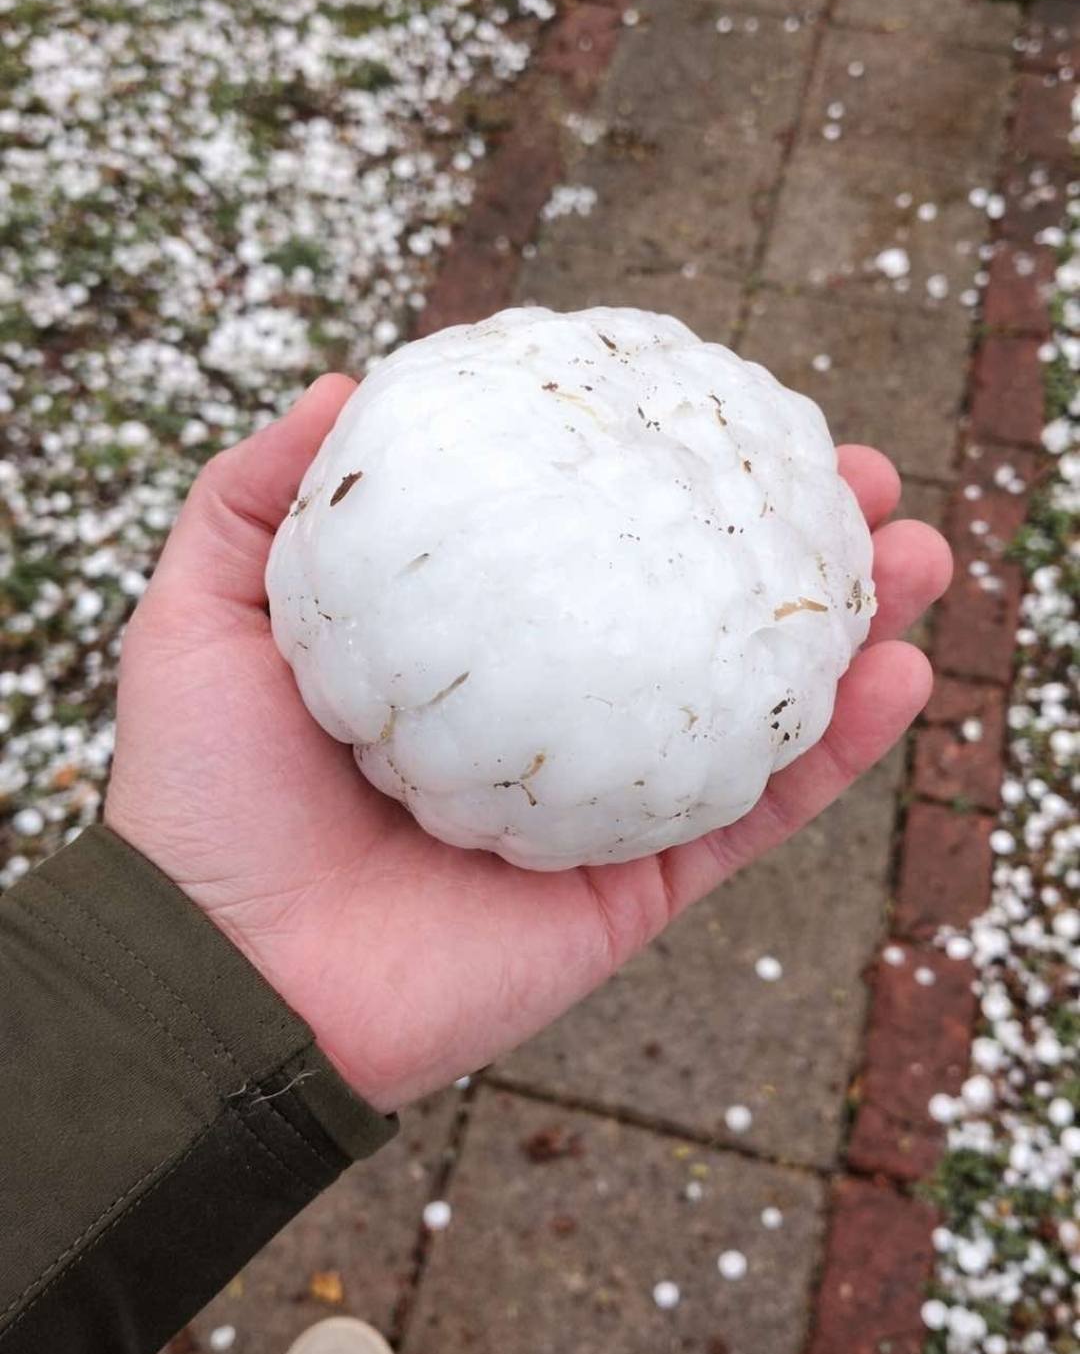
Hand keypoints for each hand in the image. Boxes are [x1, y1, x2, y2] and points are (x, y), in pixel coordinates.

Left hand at [105, 376, 951, 1112]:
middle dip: (791, 540)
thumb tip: (348, 374)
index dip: (664, 473)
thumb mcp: (204, 612)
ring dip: (851, 628)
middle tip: (858, 472)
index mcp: (471, 647)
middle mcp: (551, 715)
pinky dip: (837, 752)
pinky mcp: (635, 890)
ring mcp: (604, 802)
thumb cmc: (202, 796)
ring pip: (753, 705)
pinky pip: (755, 815)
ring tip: (918, 551)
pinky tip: (901, 674)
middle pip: (694, 612)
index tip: (727, 403)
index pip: (587, 542)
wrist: (220, 980)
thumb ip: (257, 495)